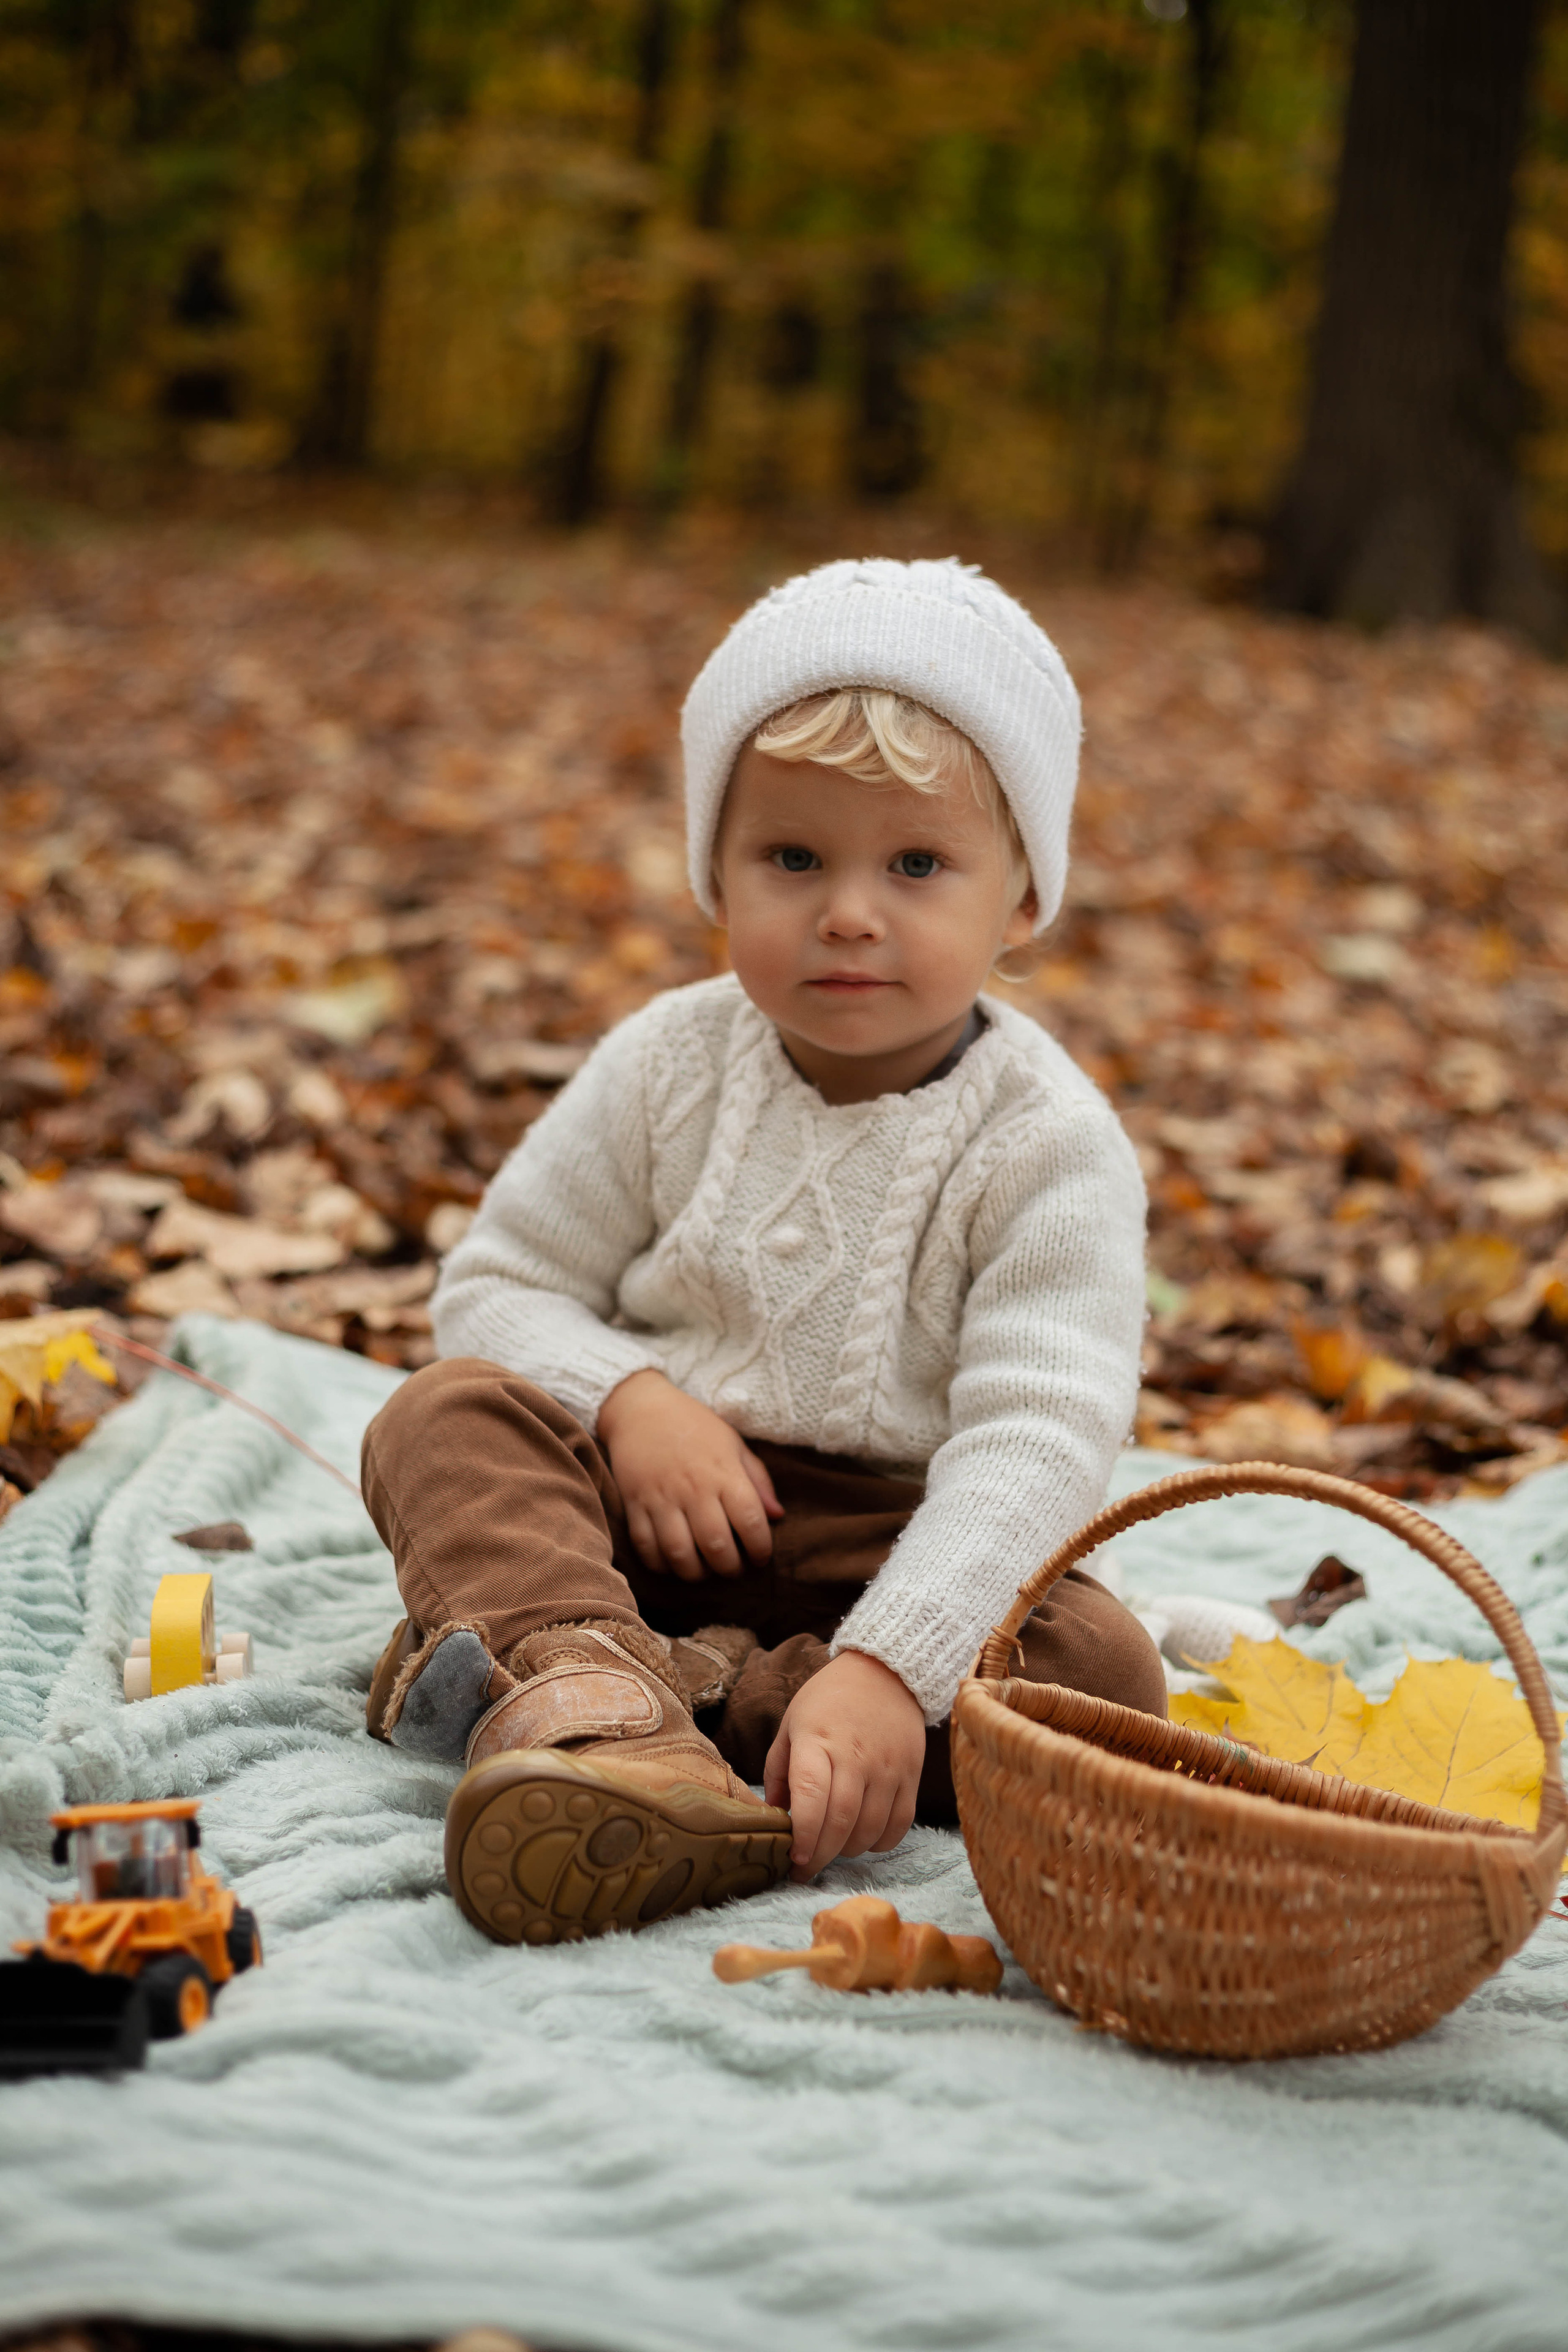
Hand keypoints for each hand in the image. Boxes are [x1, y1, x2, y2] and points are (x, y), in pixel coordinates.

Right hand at [597, 1368, 781, 1580]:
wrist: (641, 1408)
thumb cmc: (694, 1426)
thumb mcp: (733, 1443)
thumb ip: (758, 1480)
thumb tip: (778, 1515)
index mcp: (723, 1472)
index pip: (751, 1521)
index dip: (761, 1548)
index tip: (761, 1557)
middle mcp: (693, 1488)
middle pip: (716, 1545)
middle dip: (730, 1568)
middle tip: (734, 1570)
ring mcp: (661, 1497)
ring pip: (679, 1553)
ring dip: (696, 1573)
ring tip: (705, 1571)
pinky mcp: (634, 1504)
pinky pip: (645, 1546)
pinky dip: (660, 1564)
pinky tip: (673, 1563)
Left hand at [763, 1649, 925, 1880]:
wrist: (885, 1673)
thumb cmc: (828, 1700)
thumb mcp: (792, 1724)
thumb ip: (779, 1771)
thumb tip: (775, 1817)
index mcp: (818, 1740)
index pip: (812, 1795)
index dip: (804, 1834)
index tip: (794, 1857)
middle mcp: (856, 1755)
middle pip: (841, 1821)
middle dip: (820, 1855)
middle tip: (806, 1867)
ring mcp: (888, 1767)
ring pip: (869, 1829)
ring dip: (847, 1850)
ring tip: (832, 1847)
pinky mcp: (911, 1775)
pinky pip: (899, 1825)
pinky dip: (880, 1842)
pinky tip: (863, 1838)